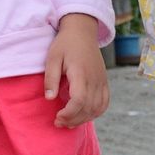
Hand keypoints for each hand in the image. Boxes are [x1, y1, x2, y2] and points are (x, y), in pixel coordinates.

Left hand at [45, 13, 109, 128]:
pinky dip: (96, 112)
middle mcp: (94, 79)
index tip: (57, 117)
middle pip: (89, 108)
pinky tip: (84, 115)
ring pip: (98, 108)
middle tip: (59, 122)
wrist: (82, 31)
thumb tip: (49, 98)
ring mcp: (101, 81)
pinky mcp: (104, 82)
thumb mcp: (52, 57)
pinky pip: (105, 103)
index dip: (69, 113)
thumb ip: (51, 78)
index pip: (79, 100)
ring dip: (84, 118)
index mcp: (81, 73)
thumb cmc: (65, 44)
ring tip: (69, 121)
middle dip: (74, 119)